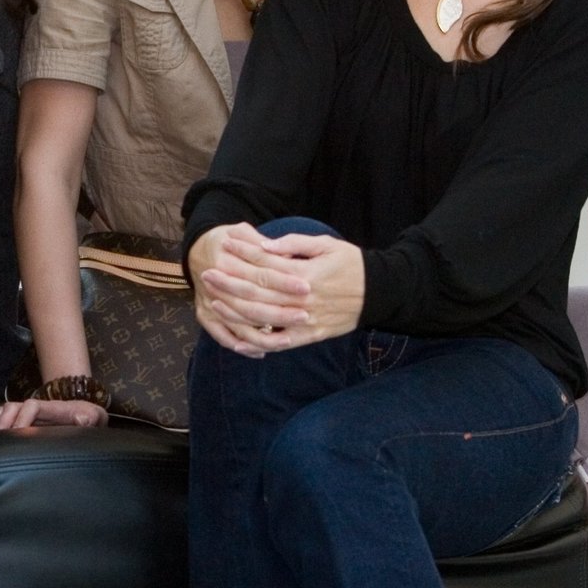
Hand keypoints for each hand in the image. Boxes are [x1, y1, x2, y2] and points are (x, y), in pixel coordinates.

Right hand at [0, 398, 108, 431]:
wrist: (83, 411)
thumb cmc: (87, 418)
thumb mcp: (92, 418)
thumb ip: (88, 418)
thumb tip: (84, 419)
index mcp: (50, 408)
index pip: (31, 407)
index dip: (22, 418)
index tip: (16, 433)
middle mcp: (34, 407)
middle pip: (11, 408)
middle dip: (1, 423)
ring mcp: (25, 411)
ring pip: (2, 411)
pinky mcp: (18, 418)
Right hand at [190, 224, 311, 355]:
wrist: (196, 250)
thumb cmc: (226, 239)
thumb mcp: (241, 231)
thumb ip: (263, 243)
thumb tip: (289, 256)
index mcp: (225, 260)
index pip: (260, 274)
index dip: (284, 282)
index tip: (306, 287)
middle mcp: (214, 285)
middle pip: (252, 303)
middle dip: (280, 312)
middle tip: (305, 316)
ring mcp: (208, 303)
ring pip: (239, 324)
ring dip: (264, 335)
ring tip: (288, 340)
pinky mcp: (204, 316)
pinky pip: (222, 336)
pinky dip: (242, 346)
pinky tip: (261, 352)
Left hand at [191, 226, 365, 355]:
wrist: (379, 293)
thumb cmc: (351, 264)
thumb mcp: (327, 245)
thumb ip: (295, 244)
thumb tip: (266, 244)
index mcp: (306, 274)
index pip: (266, 264)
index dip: (243, 254)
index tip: (224, 245)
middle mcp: (302, 299)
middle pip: (258, 292)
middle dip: (229, 283)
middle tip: (207, 274)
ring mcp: (305, 320)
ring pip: (263, 319)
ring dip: (235, 311)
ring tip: (215, 302)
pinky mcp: (310, 336)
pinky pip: (280, 343)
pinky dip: (258, 343)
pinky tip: (239, 339)